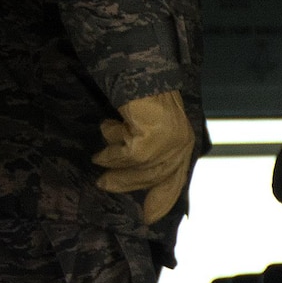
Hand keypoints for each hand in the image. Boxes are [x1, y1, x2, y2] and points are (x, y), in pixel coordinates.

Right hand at [93, 91, 193, 223]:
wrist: (138, 65)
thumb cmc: (141, 95)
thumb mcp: (148, 128)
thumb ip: (148, 150)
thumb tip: (130, 177)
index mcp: (183, 144)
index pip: (174, 181)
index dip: (161, 201)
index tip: (147, 217)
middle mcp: (182, 144)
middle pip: (156, 178)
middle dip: (127, 184)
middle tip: (102, 185)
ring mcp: (170, 142)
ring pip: (140, 168)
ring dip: (115, 165)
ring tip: (98, 160)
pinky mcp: (153, 138)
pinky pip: (129, 155)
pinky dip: (114, 147)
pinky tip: (106, 131)